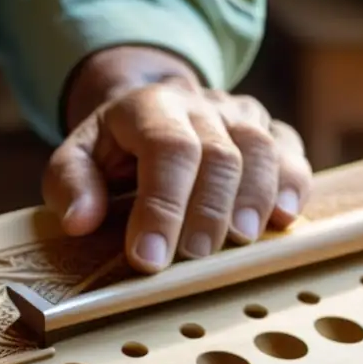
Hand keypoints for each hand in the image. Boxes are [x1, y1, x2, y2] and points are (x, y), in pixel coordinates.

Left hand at [43, 47, 312, 272]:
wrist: (147, 110)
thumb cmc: (108, 150)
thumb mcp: (73, 160)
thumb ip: (70, 186)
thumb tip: (79, 221)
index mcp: (148, 106)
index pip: (166, 149)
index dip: (161, 206)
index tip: (149, 259)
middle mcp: (200, 104)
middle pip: (219, 152)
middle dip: (207, 210)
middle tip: (194, 258)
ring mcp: (239, 115)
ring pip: (261, 148)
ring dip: (253, 199)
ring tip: (240, 242)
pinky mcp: (268, 131)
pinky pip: (290, 151)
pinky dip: (292, 185)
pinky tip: (282, 219)